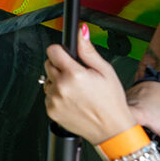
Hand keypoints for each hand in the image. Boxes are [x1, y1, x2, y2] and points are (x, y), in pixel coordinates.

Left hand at [42, 25, 135, 144]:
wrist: (111, 129)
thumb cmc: (111, 101)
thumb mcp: (105, 70)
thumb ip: (88, 50)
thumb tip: (81, 32)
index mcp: (74, 74)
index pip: (52, 50)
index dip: (61, 51)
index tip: (67, 55)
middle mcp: (61, 87)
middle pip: (48, 64)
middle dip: (60, 66)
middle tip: (77, 75)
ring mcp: (54, 100)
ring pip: (48, 80)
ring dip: (58, 81)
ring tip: (76, 90)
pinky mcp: (51, 111)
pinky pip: (48, 96)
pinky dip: (57, 96)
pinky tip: (72, 100)